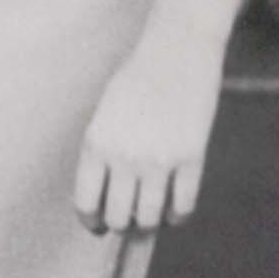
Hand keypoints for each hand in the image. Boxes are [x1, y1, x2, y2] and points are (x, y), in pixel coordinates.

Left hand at [74, 33, 223, 234]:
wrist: (177, 51)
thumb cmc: (138, 81)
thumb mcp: (106, 115)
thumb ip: (103, 154)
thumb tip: (109, 199)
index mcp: (96, 144)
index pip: (87, 204)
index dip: (93, 222)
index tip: (99, 226)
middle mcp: (123, 156)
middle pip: (118, 218)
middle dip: (122, 223)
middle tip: (129, 217)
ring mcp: (158, 159)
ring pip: (149, 219)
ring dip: (149, 221)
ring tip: (152, 212)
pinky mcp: (191, 158)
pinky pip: (182, 207)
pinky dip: (177, 215)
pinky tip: (174, 207)